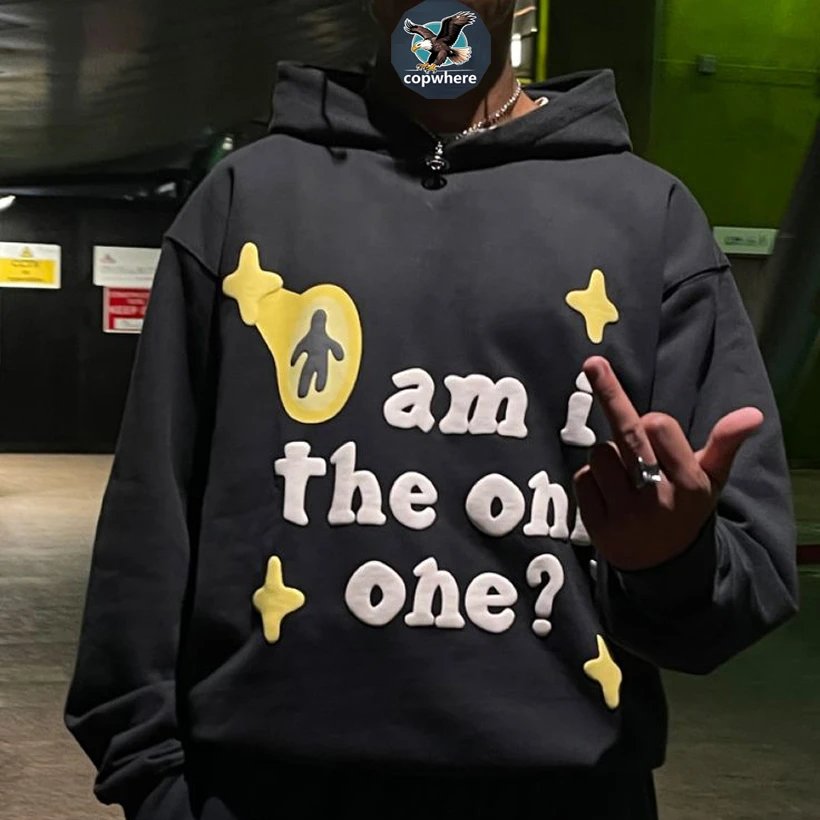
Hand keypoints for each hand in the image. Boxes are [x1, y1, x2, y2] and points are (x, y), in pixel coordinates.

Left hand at [573, 357, 763, 570]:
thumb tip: (752, 414)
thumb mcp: (711, 480)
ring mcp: (626, 514)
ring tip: (625, 479)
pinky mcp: (598, 526)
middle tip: (593, 362)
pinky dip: (591, 480)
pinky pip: (582, 478)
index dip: (652, 422)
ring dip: (606, 458)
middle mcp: (658, 498)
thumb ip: (725, 444)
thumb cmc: (686, 508)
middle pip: (627, 434)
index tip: (654, 428)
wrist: (663, 566)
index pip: (659, 426)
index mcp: (689, 483)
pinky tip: (609, 496)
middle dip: (610, 393)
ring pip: (599, 454)